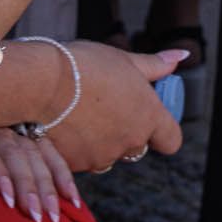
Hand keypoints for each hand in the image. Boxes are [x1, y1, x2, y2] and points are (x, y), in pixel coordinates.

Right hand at [0, 127, 79, 221]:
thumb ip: (17, 168)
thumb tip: (40, 201)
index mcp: (22, 132)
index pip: (50, 154)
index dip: (63, 178)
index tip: (74, 204)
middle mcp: (11, 129)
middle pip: (35, 160)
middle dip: (46, 190)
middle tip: (52, 219)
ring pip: (16, 158)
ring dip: (26, 187)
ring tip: (33, 214)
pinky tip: (5, 196)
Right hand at [38, 43, 190, 173]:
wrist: (40, 84)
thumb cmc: (83, 66)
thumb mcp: (123, 59)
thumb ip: (155, 65)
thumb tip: (181, 56)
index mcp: (148, 116)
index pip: (171, 140)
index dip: (161, 130)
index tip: (147, 116)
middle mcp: (130, 141)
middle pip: (136, 145)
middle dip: (124, 131)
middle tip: (104, 106)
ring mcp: (103, 156)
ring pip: (108, 154)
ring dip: (100, 140)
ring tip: (80, 113)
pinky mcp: (77, 166)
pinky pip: (83, 160)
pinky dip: (77, 147)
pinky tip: (64, 125)